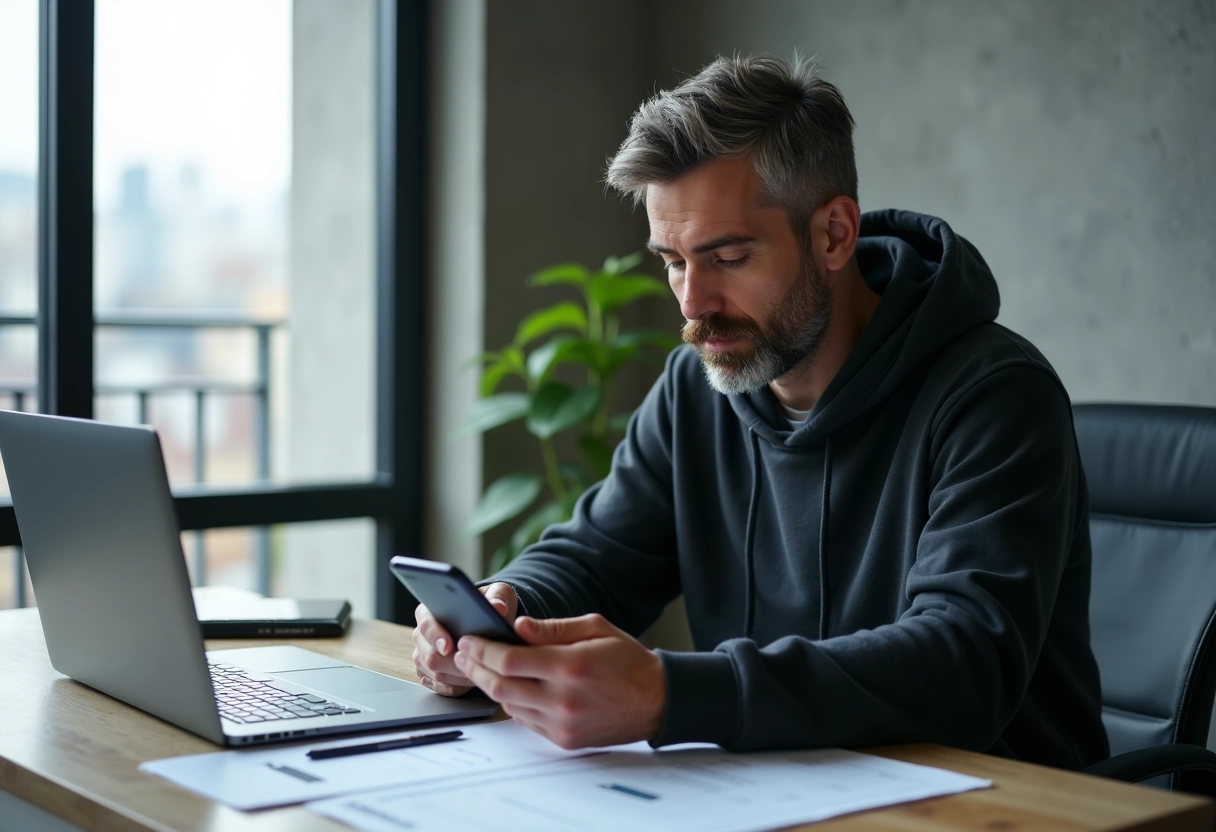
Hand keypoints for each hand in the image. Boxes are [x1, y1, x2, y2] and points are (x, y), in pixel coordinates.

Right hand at [411, 582, 518, 695]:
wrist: (486, 621)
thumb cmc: (488, 605)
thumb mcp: (498, 594)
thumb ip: (498, 597)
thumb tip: (498, 607)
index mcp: (430, 611)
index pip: (426, 625)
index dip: (437, 637)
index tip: (449, 646)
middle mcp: (422, 635)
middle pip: (429, 656)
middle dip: (453, 663)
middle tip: (474, 664)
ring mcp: (423, 656)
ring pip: (435, 673)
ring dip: (459, 676)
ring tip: (480, 670)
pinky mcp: (429, 674)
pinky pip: (440, 687)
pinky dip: (457, 686)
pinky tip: (472, 680)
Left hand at [453, 613, 666, 748]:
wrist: (656, 701)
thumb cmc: (626, 659)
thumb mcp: (594, 628)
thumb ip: (553, 628)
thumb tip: (518, 626)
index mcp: (570, 665)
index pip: (509, 660)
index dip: (482, 649)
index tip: (469, 639)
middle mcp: (563, 699)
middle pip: (499, 686)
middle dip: (475, 667)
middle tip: (463, 653)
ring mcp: (562, 724)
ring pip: (508, 706)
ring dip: (489, 686)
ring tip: (479, 668)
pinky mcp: (564, 739)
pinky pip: (525, 721)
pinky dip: (511, 702)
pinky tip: (507, 687)